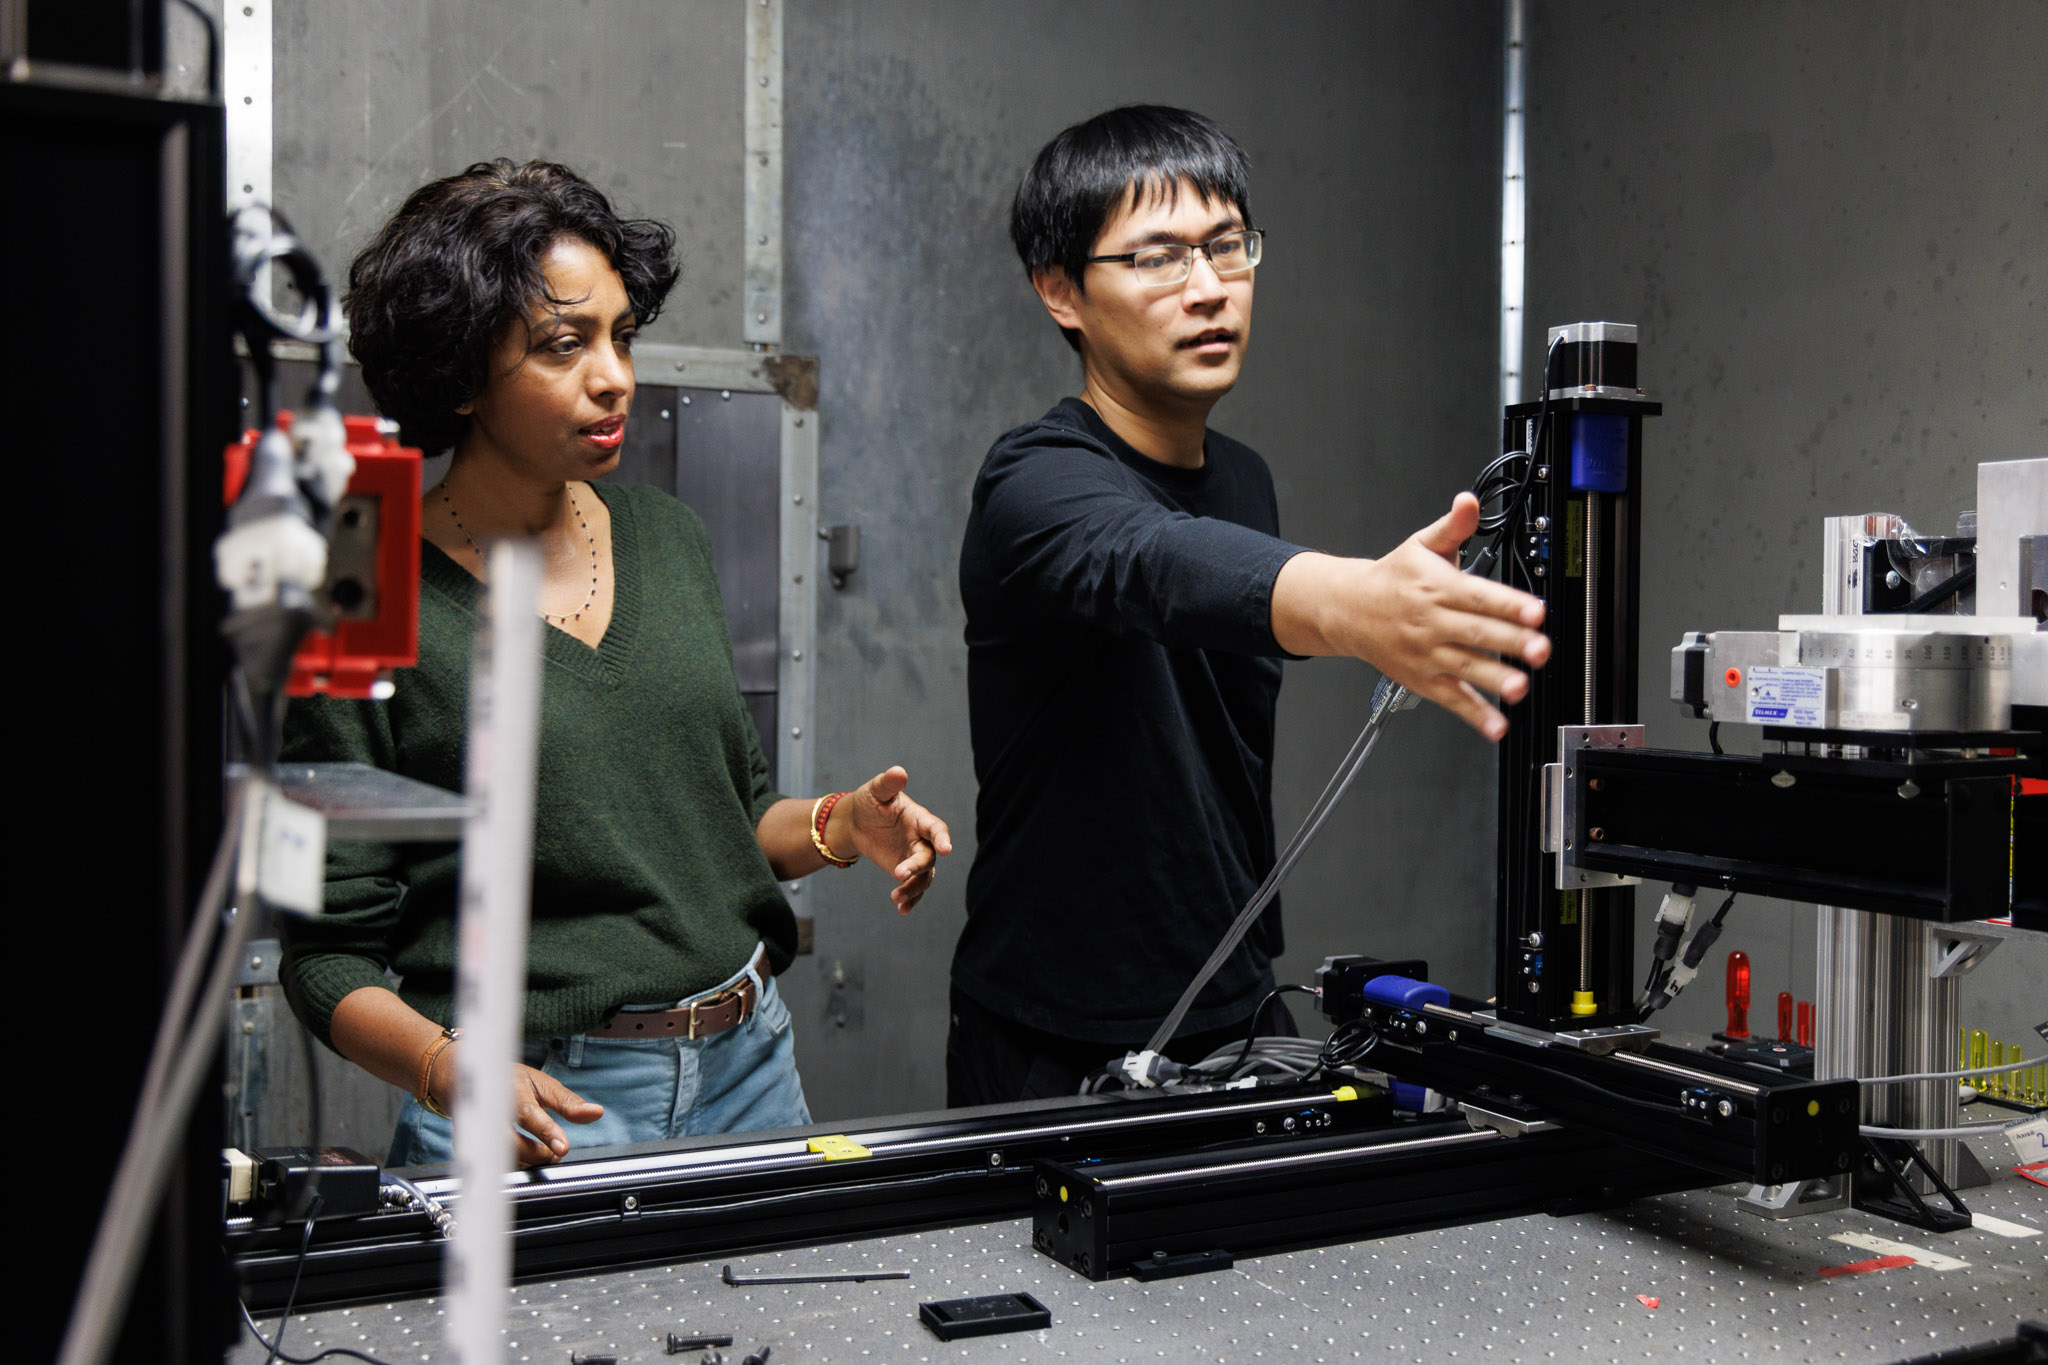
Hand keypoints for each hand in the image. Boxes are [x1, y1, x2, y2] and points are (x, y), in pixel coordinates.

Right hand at [429, 1049, 604, 1166]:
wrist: (462, 1080)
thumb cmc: (508, 1081)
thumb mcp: (541, 1084)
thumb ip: (567, 1102)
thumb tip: (596, 1113)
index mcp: (510, 1090)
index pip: (528, 1113)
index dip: (546, 1132)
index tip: (563, 1148)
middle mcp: (489, 1110)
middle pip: (511, 1143)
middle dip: (537, 1154)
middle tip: (556, 1151)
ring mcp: (475, 1130)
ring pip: (500, 1158)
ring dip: (527, 1162)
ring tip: (544, 1153)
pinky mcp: (468, 1146)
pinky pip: (492, 1164)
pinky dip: (512, 1164)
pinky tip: (524, 1158)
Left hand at [830, 766, 953, 912]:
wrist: (856, 823)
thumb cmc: (869, 802)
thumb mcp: (875, 791)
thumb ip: (887, 784)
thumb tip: (898, 771)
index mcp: (919, 818)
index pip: (935, 828)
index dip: (941, 838)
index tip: (946, 849)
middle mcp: (922, 839)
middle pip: (929, 856)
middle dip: (917, 867)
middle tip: (899, 874)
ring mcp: (915, 857)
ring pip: (925, 877)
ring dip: (913, 888)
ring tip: (896, 898)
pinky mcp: (906, 871)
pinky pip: (914, 888)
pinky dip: (911, 899)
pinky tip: (902, 909)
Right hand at [1273, 492, 1550, 739]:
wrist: (1345, 610)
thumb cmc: (1390, 579)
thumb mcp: (1420, 545)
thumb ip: (1453, 527)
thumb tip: (1469, 501)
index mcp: (1436, 587)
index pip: (1477, 595)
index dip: (1508, 603)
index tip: (1536, 611)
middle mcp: (1432, 622)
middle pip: (1476, 632)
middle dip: (1510, 642)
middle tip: (1540, 649)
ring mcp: (1426, 654)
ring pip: (1464, 668)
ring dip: (1494, 680)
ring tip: (1520, 687)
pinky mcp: (1422, 680)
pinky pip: (1451, 698)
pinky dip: (1473, 713)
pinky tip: (1495, 724)